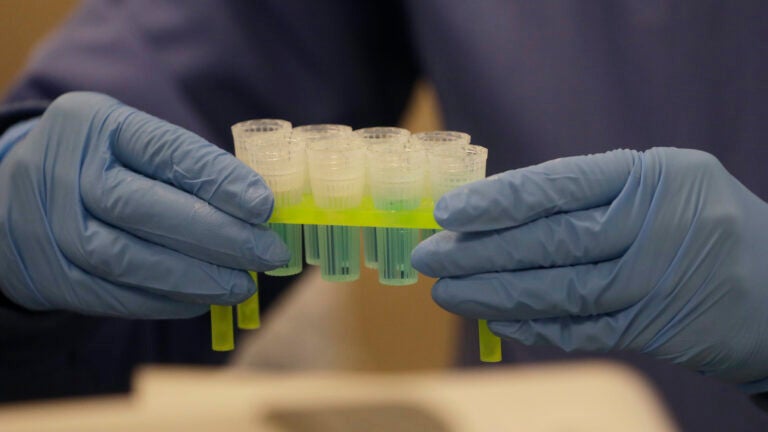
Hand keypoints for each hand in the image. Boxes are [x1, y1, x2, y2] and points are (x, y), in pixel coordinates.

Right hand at [0, 92, 288, 317]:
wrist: (15, 199)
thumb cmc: (101, 166)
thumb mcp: (131, 142)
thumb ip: (186, 167)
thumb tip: (260, 208)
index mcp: (94, 124)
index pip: (164, 150)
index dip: (219, 180)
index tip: (265, 206)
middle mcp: (63, 170)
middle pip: (145, 207)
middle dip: (217, 235)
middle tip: (268, 253)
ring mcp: (49, 225)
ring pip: (128, 259)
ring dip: (196, 277)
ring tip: (243, 285)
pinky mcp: (51, 273)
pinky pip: (113, 295)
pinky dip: (165, 301)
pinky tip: (203, 300)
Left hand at [412, 148, 767, 387]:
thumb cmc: (700, 219)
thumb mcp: (661, 181)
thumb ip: (589, 193)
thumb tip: (497, 212)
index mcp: (652, 176)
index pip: (559, 186)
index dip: (498, 201)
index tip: (449, 212)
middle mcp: (655, 227)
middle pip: (550, 242)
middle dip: (480, 251)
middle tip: (430, 256)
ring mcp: (657, 282)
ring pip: (559, 291)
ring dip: (494, 294)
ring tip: (447, 292)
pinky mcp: (655, 329)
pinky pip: (582, 331)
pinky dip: (534, 327)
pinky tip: (494, 320)